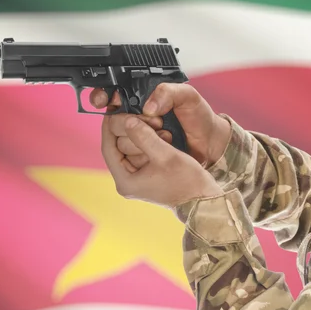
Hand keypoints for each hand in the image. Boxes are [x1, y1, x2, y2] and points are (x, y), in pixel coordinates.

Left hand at [102, 114, 222, 208]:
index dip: (109, 127)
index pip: (108, 148)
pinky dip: (146, 140)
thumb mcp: (165, 155)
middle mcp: (127, 181)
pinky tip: (156, 131)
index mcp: (125, 181)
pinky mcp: (145, 174)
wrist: (202, 199)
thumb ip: (144, 137)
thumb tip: (127, 121)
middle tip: (140, 114)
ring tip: (153, 122)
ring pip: (128, 147)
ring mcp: (136, 179)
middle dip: (128, 128)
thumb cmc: (187, 181)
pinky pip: (140, 152)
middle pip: (117, 147)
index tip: (113, 110)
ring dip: (139, 132)